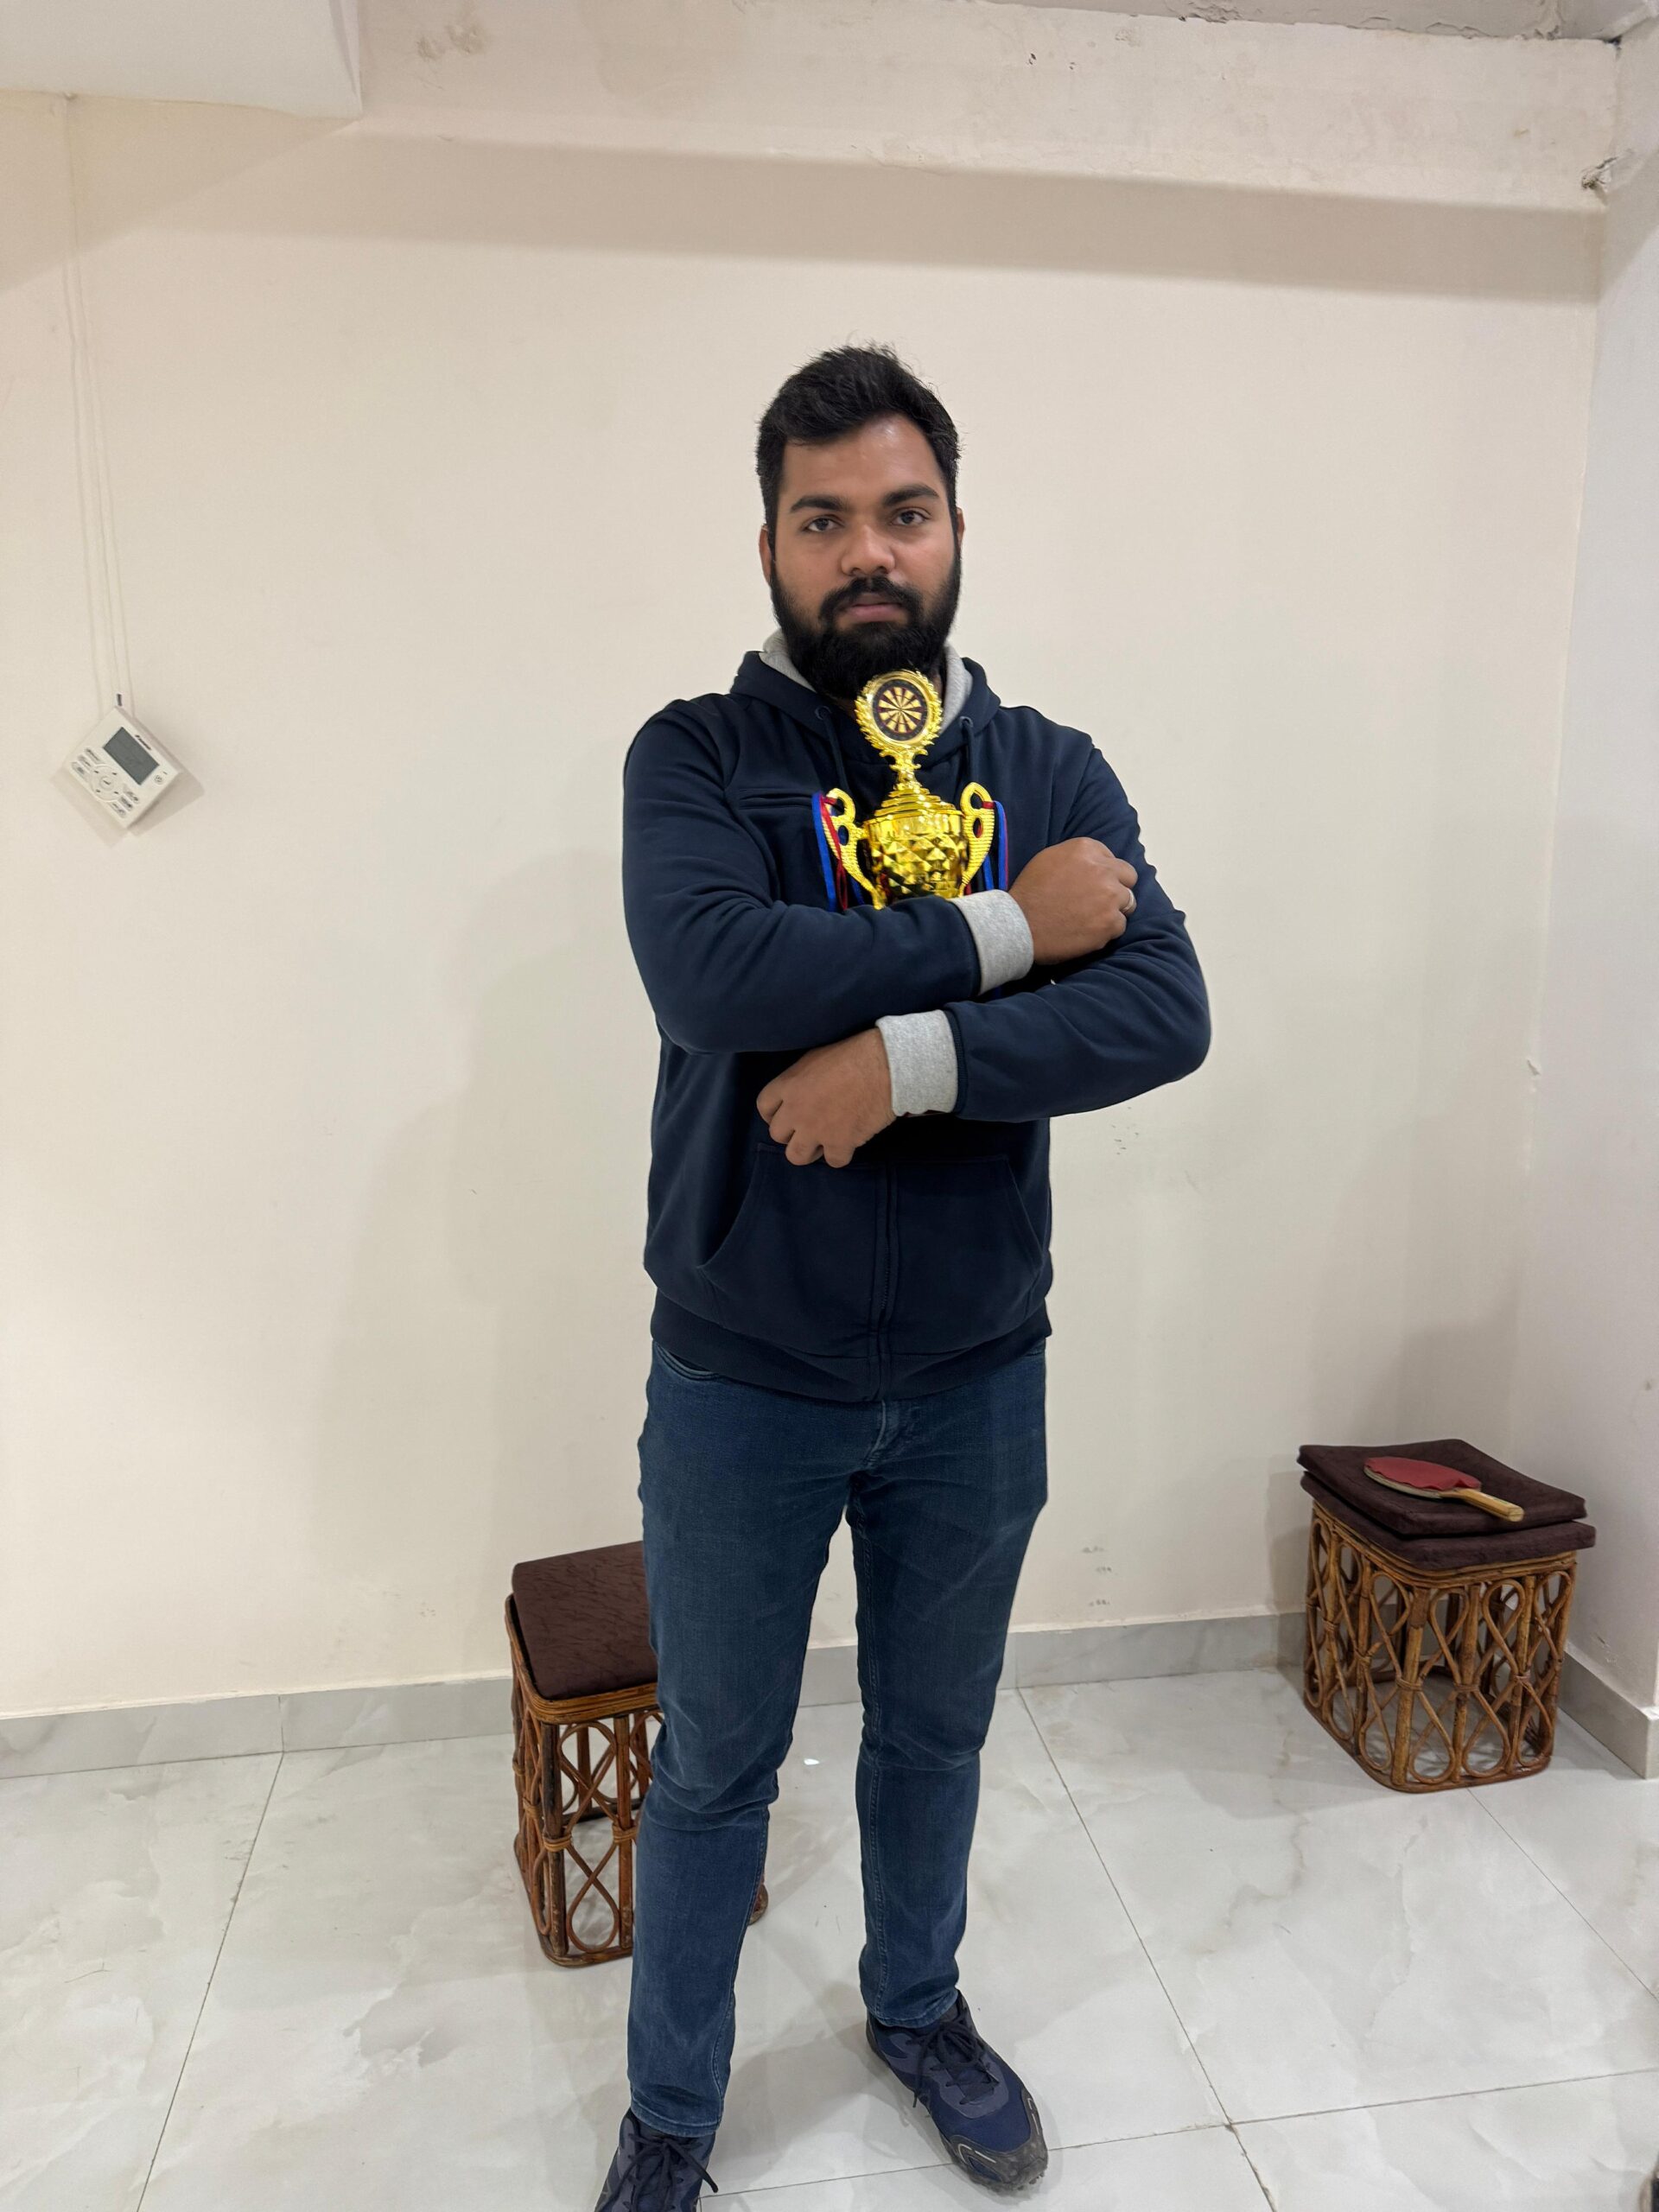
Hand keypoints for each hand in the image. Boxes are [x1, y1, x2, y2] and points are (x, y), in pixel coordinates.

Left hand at [756, 1028, 895, 1166]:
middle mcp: (796, 1111)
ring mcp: (816, 1130)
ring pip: (796, 1156)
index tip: (784, 1115)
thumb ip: (799, 1080)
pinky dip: (840, 1154)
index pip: (763, 1107)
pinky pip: (832, 1161)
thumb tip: (800, 1091)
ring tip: (823, 1141)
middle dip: (791, 1133)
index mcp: (788, 1085)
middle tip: (808, 1127)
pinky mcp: (840, 1143)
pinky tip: (848, 1143)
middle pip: (777, 1135)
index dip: (772, 1114)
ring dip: (809, 1150)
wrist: (884, 1066)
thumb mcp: (815, 1058)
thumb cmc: (853, 1054)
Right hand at [1009, 839, 1137, 963]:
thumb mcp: (1049, 859)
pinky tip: (1087, 931)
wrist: (1019, 926)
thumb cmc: (1029, 893)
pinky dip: (1106, 931)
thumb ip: (1078, 857)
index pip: (1111, 858)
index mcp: (1086, 849)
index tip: (1091, 884)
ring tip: (1092, 918)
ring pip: (1128, 902)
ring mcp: (1110, 897)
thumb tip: (1096, 863)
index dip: (1103, 873)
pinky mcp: (1110, 923)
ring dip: (1114, 909)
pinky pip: (1120, 925)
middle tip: (1100, 901)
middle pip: (1128, 877)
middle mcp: (1103, 869)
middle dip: (1117, 887)